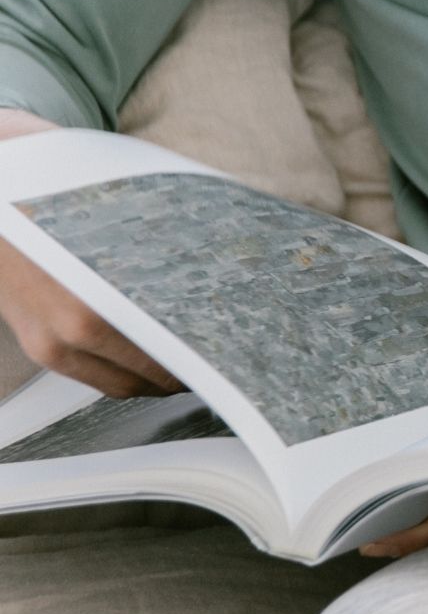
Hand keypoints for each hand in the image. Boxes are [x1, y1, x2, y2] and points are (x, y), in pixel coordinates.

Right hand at [0, 232, 183, 397]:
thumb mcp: (103, 248)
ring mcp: (45, 349)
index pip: (150, 360)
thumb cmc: (48, 228)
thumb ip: (142, 278)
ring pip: (109, 385)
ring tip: (172, 369)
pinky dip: (115, 371)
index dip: (183, 368)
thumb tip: (188, 300)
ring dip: (143, 382)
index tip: (206, 365)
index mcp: (86, 315)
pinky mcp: (34, 350)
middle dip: (168, 383)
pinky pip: (85, 373)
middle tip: (197, 374)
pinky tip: (135, 357)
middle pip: (131, 383)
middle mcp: (63, 339)